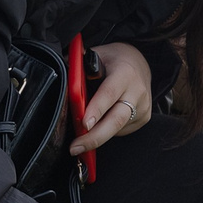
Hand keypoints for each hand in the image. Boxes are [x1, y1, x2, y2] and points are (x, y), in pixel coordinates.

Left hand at [71, 41, 149, 155]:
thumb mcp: (96, 56)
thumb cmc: (113, 60)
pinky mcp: (144, 118)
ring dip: (96, 136)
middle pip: (116, 120)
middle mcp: (137, 91)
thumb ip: (80, 69)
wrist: (139, 63)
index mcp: (124, 73)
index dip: (96, 110)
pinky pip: (121, 130)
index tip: (83, 124)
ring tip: (81, 140)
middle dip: (94, 137)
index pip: (109, 93)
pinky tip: (99, 125)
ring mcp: (143, 107)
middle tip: (76, 147)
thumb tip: (59, 83)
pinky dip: (106, 131)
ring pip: (116, 129)